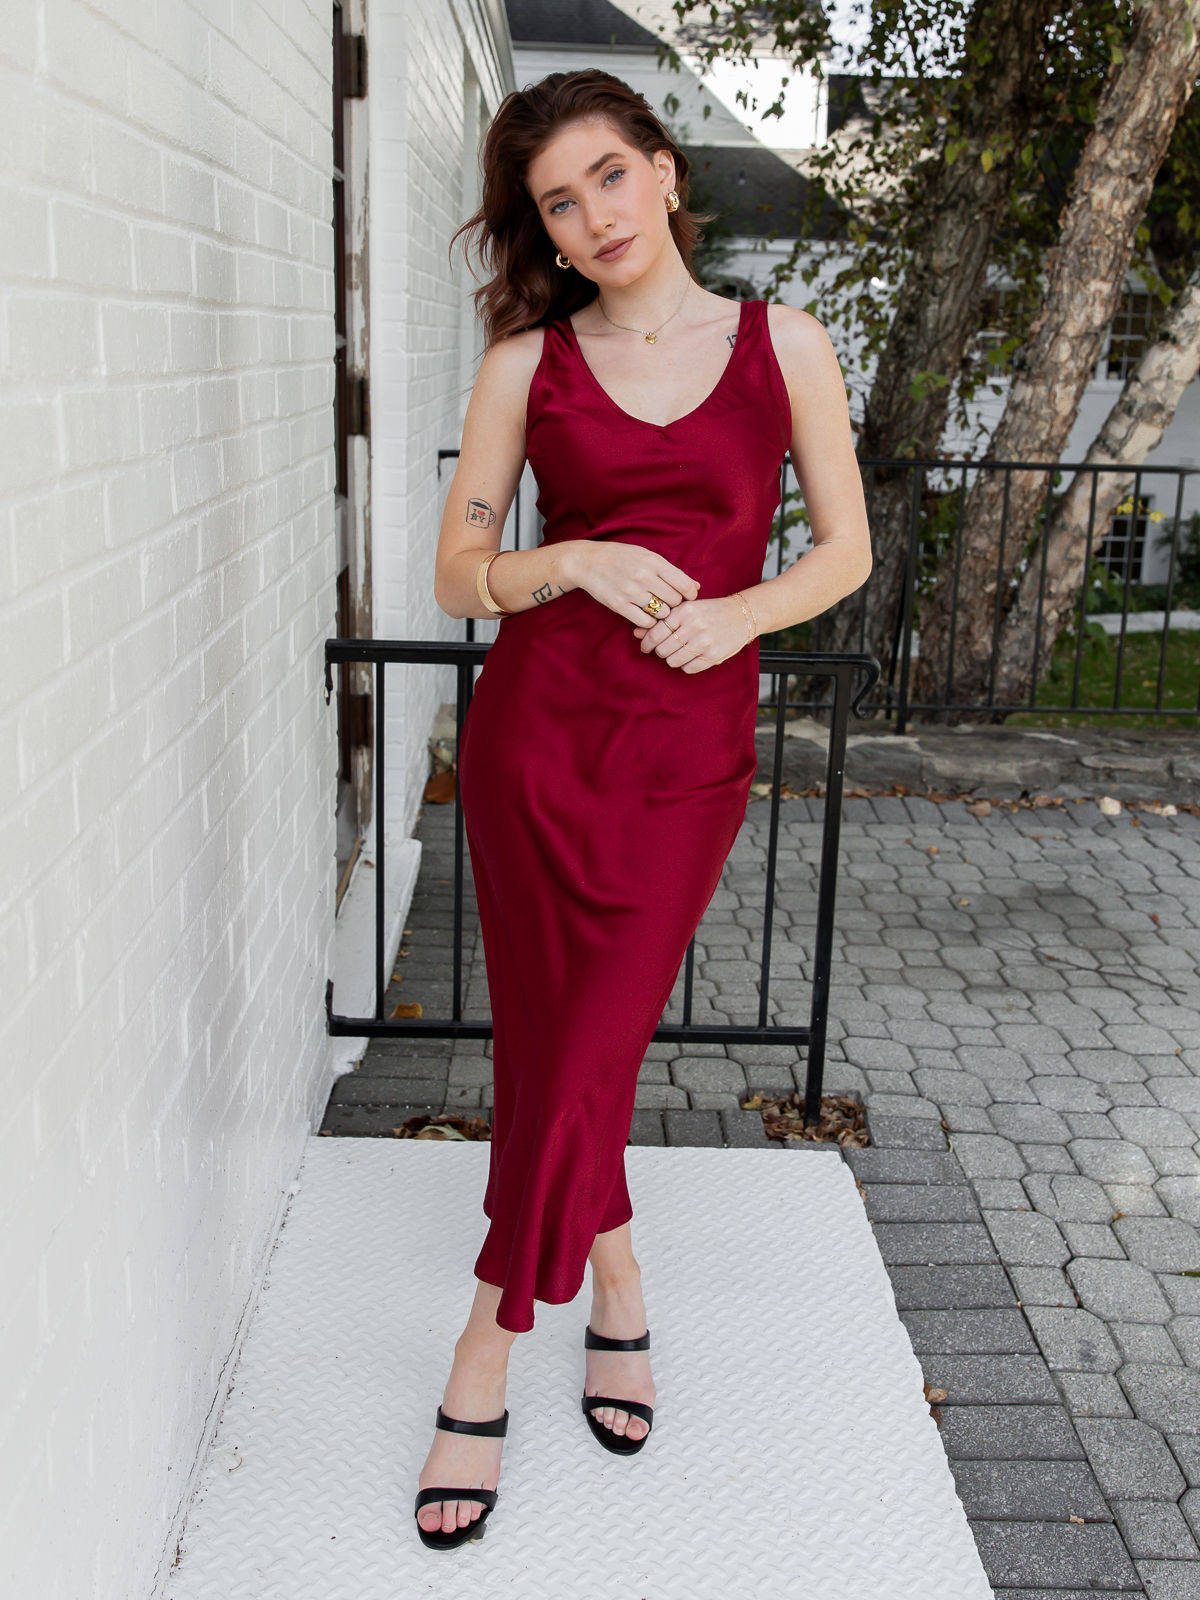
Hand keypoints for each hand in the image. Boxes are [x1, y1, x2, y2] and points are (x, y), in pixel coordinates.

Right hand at [569, 541, 700, 628]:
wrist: (588, 561)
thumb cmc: (621, 557)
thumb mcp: (647, 556)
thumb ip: (671, 572)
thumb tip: (696, 586)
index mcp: (654, 562)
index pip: (684, 584)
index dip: (689, 594)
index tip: (686, 597)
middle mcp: (644, 576)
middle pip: (675, 601)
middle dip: (674, 604)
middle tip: (668, 603)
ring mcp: (631, 592)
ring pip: (662, 613)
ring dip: (662, 614)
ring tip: (655, 608)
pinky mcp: (620, 605)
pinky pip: (645, 622)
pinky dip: (649, 622)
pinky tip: (645, 615)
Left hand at [633, 594, 753, 673]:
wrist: (742, 615)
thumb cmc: (710, 611)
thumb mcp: (686, 609)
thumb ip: (661, 621)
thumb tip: (637, 633)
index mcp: (685, 611)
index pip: (656, 633)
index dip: (646, 643)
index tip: (645, 646)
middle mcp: (694, 626)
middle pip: (662, 649)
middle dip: (660, 651)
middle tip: (664, 648)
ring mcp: (704, 642)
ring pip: (673, 661)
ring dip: (672, 659)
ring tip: (679, 651)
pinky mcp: (713, 656)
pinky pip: (688, 668)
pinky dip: (685, 665)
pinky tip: (690, 656)